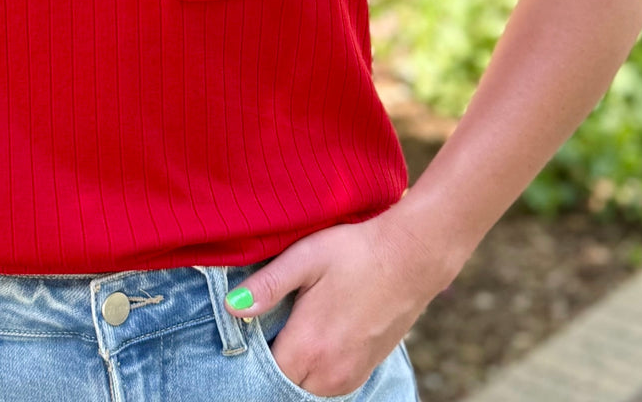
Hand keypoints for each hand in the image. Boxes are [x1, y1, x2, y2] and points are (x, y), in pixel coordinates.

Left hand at [225, 204, 454, 397]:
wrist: (411, 257)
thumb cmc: (355, 251)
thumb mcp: (306, 257)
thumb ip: (267, 285)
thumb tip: (230, 307)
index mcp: (310, 346)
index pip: (264, 373)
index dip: (251, 354)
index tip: (249, 330)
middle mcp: (330, 373)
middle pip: (285, 384)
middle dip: (272, 363)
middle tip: (269, 326)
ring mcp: (352, 376)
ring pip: (308, 388)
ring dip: (295, 369)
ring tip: (292, 330)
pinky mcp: (366, 370)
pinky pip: (329, 386)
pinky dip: (317, 371)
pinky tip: (315, 338)